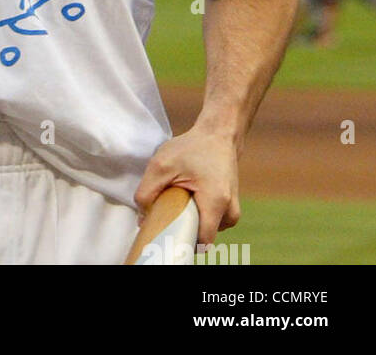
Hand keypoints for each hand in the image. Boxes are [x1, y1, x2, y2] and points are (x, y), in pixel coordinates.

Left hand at [133, 125, 239, 246]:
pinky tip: (188, 197)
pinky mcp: (230, 208)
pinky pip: (210, 221)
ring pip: (206, 229)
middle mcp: (230, 211)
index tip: (164, 233)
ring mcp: (232, 211)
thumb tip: (142, 219)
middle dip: (182, 228)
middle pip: (202, 236)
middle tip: (166, 211)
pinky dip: (197, 214)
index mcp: (216, 202)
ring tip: (178, 198)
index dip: (181, 241)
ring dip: (190, 219)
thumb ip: (147, 192)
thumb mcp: (161, 165)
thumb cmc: (192, 147)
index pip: (202, 241)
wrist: (218, 135)